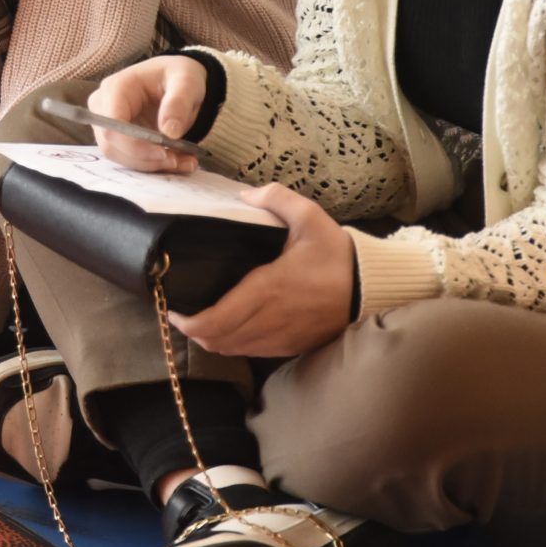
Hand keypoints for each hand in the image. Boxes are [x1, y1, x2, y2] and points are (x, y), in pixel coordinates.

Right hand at [86, 55, 207, 173]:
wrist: (177, 81)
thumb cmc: (177, 76)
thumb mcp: (186, 81)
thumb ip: (178, 102)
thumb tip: (169, 131)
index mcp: (116, 88)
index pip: (111, 125)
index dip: (134, 144)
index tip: (164, 152)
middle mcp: (104, 107)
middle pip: (112, 145)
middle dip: (145, 158)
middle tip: (178, 160)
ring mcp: (109, 125)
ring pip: (121, 157)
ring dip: (152, 165)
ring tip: (184, 161)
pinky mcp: (118, 139)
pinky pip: (130, 160)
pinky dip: (154, 165)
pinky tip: (178, 161)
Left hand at [169, 185, 354, 358]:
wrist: (372, 288)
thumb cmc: (337, 254)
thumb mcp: (309, 216)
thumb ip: (275, 198)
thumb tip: (245, 195)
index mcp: (267, 290)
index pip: (216, 321)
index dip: (188, 321)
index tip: (174, 307)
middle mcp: (270, 320)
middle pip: (217, 340)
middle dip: (193, 330)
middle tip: (182, 310)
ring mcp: (281, 337)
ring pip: (232, 349)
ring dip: (212, 338)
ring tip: (200, 317)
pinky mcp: (292, 345)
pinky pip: (252, 351)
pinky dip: (233, 343)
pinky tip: (229, 325)